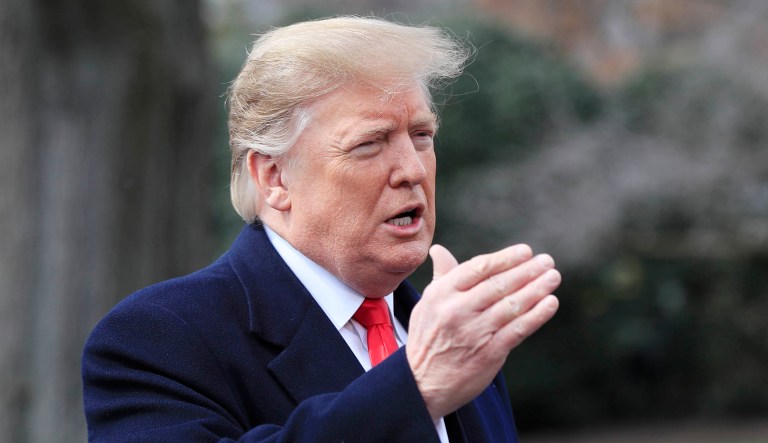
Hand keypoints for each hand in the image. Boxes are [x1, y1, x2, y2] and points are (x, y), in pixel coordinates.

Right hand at [406, 243, 559, 418]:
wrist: (423, 384)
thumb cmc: (427, 339)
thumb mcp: (427, 305)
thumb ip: (442, 277)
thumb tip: (439, 250)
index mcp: (441, 294)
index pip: (478, 268)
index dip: (505, 258)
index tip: (526, 251)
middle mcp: (457, 311)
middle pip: (499, 285)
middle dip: (527, 271)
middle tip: (548, 261)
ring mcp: (474, 332)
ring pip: (512, 305)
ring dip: (537, 289)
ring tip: (553, 277)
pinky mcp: (489, 353)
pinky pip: (518, 329)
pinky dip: (537, 315)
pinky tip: (550, 303)